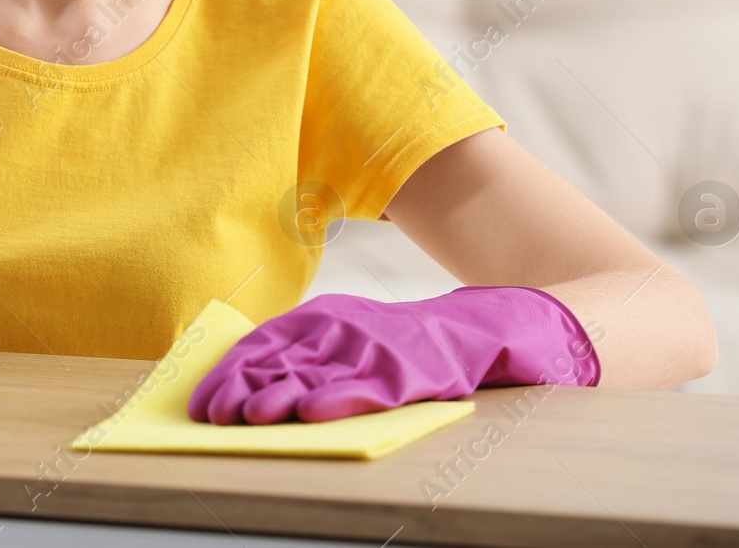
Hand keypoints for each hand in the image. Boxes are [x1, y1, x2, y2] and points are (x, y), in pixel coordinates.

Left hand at [187, 287, 599, 424]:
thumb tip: (268, 397)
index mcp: (350, 321)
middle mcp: (367, 328)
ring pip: (330, 370)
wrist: (536, 327)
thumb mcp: (382, 351)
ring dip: (286, 394)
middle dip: (247, 385)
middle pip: (291, 355)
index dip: (236, 369)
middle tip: (209, 415)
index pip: (277, 340)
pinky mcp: (437, 365)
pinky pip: (385, 384)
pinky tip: (320, 416)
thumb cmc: (448, 348)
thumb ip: (333, 366)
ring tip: (250, 417)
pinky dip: (350, 398)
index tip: (201, 400)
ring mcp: (402, 345)